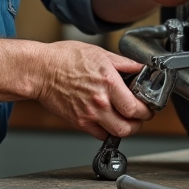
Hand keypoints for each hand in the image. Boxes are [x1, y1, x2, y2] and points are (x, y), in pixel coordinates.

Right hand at [32, 41, 151, 139]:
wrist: (40, 71)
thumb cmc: (64, 59)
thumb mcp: (99, 53)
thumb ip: (124, 63)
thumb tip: (140, 68)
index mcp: (109, 83)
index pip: (136, 108)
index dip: (146, 111)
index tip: (148, 108)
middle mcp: (100, 102)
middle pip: (129, 126)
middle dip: (138, 123)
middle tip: (139, 116)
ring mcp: (88, 114)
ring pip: (116, 133)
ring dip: (125, 128)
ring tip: (125, 119)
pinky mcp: (78, 122)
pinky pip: (99, 134)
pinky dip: (106, 130)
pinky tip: (107, 119)